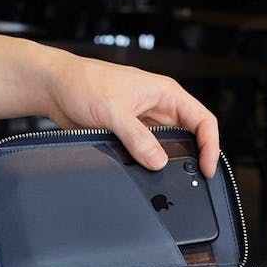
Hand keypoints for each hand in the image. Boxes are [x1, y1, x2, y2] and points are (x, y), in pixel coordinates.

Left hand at [0, 36, 218, 177]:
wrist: (55, 88)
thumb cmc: (84, 84)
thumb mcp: (113, 111)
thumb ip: (137, 137)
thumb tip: (158, 162)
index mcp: (165, 94)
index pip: (203, 120)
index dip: (210, 145)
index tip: (206, 169)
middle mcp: (159, 108)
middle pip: (190, 136)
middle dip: (192, 158)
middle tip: (191, 182)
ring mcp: (145, 123)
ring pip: (168, 147)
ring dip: (169, 163)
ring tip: (169, 183)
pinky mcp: (130, 135)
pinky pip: (148, 152)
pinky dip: (150, 165)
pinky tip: (146, 177)